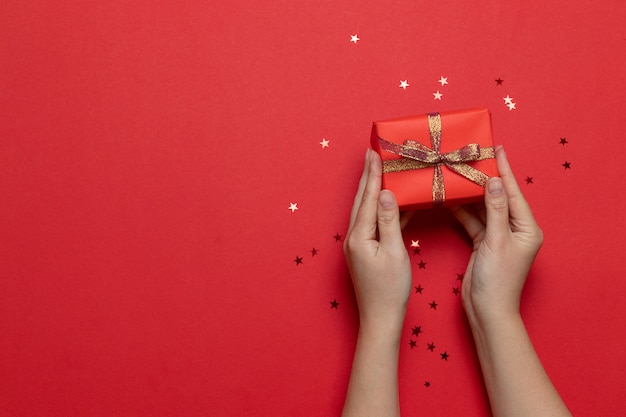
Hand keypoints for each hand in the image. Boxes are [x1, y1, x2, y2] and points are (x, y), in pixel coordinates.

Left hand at [344, 149, 411, 331]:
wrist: (380, 318)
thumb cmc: (390, 289)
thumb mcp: (394, 252)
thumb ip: (389, 221)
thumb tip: (385, 194)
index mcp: (359, 236)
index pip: (367, 198)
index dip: (372, 174)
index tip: (374, 153)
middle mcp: (353, 237)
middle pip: (362, 200)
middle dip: (368, 176)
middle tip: (372, 154)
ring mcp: (358, 245)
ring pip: (366, 210)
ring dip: (373, 190)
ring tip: (381, 171)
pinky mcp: (365, 251)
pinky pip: (373, 223)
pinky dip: (383, 210)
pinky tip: (394, 202)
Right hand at [451, 146, 542, 327]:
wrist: (486, 310)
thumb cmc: (497, 279)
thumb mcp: (496, 241)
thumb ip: (495, 210)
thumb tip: (495, 182)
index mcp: (527, 229)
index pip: (514, 194)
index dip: (504, 171)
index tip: (496, 149)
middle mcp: (515, 230)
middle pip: (498, 198)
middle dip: (485, 179)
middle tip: (472, 157)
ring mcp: (498, 237)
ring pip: (484, 208)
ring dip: (471, 194)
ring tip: (459, 172)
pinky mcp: (483, 244)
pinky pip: (473, 221)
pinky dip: (463, 211)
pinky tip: (452, 197)